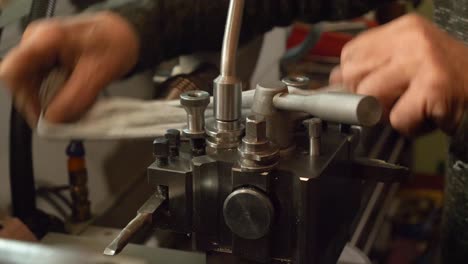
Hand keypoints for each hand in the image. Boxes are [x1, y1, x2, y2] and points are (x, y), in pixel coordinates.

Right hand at [0, 11, 138, 125]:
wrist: (127, 34)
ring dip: (52, 102)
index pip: (14, 73)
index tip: (44, 118)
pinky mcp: (49, 61)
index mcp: (45, 40)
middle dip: (42, 104)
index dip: (25, 100)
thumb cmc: (116, 42)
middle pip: (22, 83)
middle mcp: (37, 44)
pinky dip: (58, 97)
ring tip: (74, 110)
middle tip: (63, 120)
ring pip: (33, 87)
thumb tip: (54, 120)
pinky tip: (74, 101)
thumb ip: (76, 98)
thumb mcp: (99, 73)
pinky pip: (45, 85)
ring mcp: (42, 53)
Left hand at [330, 14, 467, 135]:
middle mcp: (412, 40)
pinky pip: (397, 119)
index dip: (354, 78)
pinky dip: (411, 127)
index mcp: (403, 29)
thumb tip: (334, 82)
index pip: (351, 54)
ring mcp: (424, 62)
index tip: (369, 87)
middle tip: (398, 99)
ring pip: (370, 99)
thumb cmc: (450, 78)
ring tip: (415, 106)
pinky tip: (430, 115)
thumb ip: (373, 66)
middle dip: (368, 98)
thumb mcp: (409, 61)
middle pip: (353, 76)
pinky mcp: (434, 88)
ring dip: (389, 114)